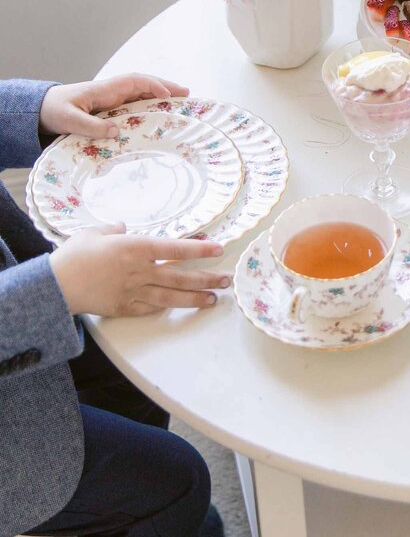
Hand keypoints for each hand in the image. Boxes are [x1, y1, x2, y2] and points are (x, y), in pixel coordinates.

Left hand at [40, 75, 188, 139]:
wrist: (41, 110)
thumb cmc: (54, 110)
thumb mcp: (69, 119)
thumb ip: (90, 126)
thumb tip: (116, 131)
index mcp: (103, 89)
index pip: (134, 81)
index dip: (153, 85)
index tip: (167, 95)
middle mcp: (112, 91)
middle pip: (144, 84)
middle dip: (166, 87)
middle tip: (187, 94)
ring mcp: (113, 99)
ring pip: (142, 94)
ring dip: (161, 96)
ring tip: (181, 102)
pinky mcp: (111, 109)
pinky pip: (135, 104)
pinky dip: (151, 105)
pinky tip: (161, 113)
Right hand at [51, 226, 229, 317]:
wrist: (55, 285)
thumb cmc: (74, 255)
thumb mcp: (95, 232)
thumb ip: (113, 230)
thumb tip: (122, 229)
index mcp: (136, 248)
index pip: (175, 248)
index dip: (199, 249)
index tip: (218, 249)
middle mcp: (140, 271)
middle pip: (181, 276)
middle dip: (207, 278)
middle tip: (226, 280)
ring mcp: (134, 292)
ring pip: (172, 296)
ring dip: (195, 298)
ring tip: (214, 299)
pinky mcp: (125, 308)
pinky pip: (152, 307)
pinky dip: (167, 305)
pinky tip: (179, 304)